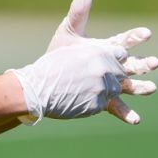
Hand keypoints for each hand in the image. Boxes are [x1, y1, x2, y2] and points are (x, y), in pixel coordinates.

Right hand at [7, 43, 127, 123]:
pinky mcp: (98, 106)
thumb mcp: (72, 52)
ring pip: (114, 90)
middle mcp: (103, 70)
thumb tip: (101, 55)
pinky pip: (103, 103)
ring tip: (86, 90)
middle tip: (96, 79)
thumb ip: (91, 53)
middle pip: (120, 73)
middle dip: (113, 76)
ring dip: (104, 90)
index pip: (121, 54)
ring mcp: (102, 89)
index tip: (111, 62)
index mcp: (98, 53)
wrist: (37, 89)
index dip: (115, 59)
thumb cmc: (51, 67)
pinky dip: (94, 102)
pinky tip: (80, 99)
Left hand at [46, 0, 157, 123]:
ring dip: (142, 87)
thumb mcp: (69, 32)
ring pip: (131, 86)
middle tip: (155, 62)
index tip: (147, 33)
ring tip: (152, 88)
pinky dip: (127, 114)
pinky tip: (135, 119)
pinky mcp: (103, 101)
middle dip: (145, 64)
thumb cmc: (59, 54)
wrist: (45, 80)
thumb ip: (78, 14)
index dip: (136, 37)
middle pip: (133, 65)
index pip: (125, 41)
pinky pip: (118, 108)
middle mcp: (112, 67)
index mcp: (107, 49)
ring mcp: (109, 84)